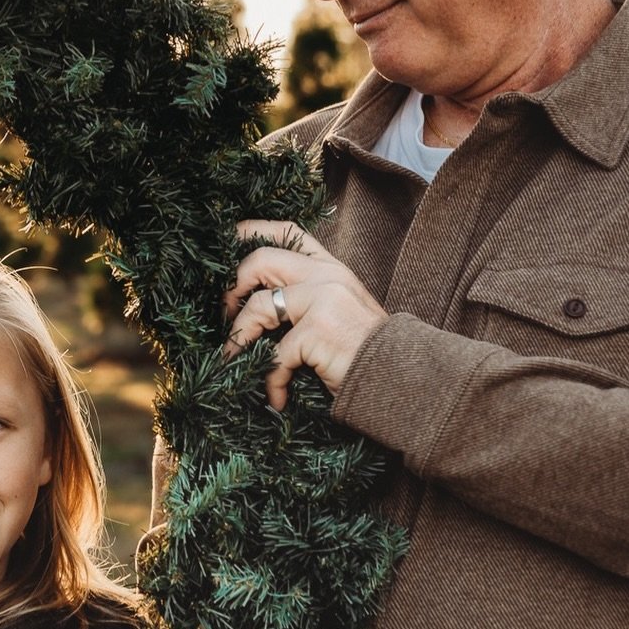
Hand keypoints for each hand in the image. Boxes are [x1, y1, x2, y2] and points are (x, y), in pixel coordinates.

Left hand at [224, 220, 387, 410]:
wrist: (403, 378)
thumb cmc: (366, 351)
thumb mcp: (340, 310)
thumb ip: (308, 297)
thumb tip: (258, 303)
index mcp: (331, 267)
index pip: (287, 231)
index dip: (251, 230)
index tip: (225, 242)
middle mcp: (327, 276)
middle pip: (260, 260)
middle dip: (232, 287)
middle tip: (224, 313)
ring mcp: (323, 300)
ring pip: (258, 306)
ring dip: (239, 338)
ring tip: (234, 358)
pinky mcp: (317, 331)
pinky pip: (275, 355)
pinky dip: (270, 380)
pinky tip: (276, 398)